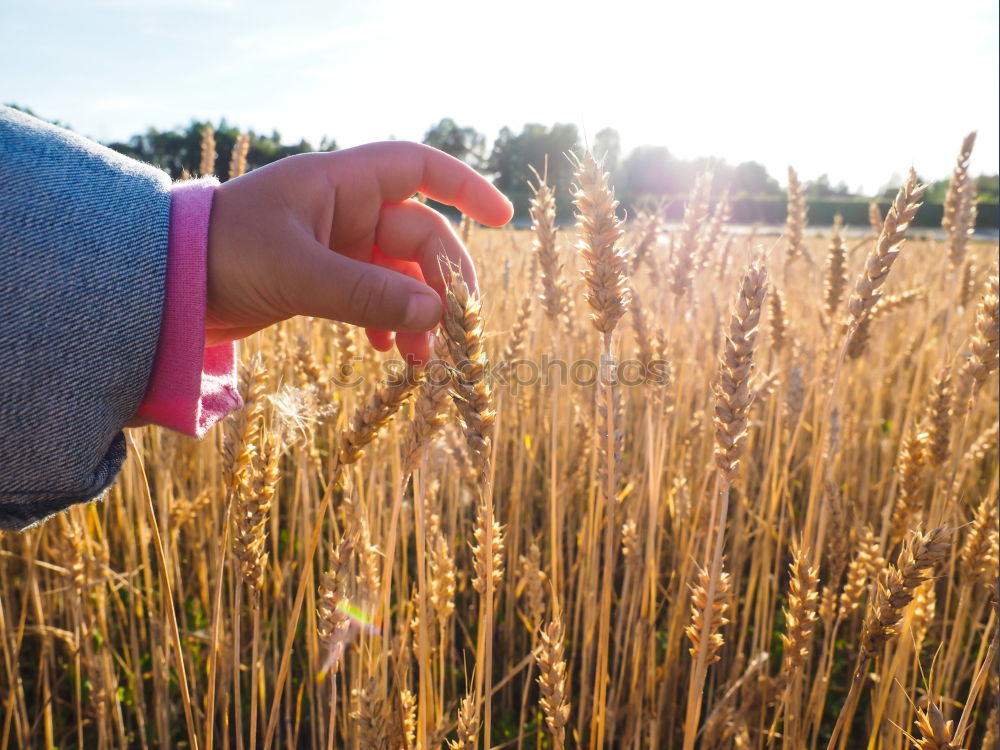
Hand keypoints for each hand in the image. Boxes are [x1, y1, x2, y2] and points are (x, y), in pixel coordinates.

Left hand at [205, 141, 512, 361]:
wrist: (163, 286)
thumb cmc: (221, 256)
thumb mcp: (297, 274)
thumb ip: (366, 295)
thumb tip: (437, 317)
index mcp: (338, 183)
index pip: (417, 168)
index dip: (464, 187)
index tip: (501, 218)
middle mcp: (343, 209)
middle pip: (418, 236)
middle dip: (441, 282)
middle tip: (455, 329)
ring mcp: (335, 246)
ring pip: (399, 274)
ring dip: (417, 312)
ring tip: (423, 359)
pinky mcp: (323, 280)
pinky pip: (374, 297)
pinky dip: (388, 322)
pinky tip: (389, 352)